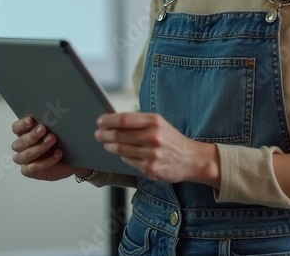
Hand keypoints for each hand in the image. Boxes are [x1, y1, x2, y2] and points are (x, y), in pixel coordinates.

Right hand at [10, 116, 90, 181]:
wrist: (72, 159)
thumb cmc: (62, 142)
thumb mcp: (56, 129)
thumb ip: (50, 122)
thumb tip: (51, 112)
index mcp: (24, 133)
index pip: (16, 128)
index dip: (21, 125)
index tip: (30, 120)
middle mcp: (22, 147)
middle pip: (20, 142)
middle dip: (32, 136)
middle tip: (43, 129)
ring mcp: (25, 160)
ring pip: (26, 155)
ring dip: (39, 147)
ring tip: (52, 139)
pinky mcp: (30, 171)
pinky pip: (33, 167)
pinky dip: (47, 161)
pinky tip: (58, 154)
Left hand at [95, 112, 218, 185]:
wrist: (192, 160)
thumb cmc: (172, 140)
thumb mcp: (159, 124)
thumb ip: (139, 121)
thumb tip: (114, 121)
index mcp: (154, 122)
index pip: (124, 119)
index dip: (108, 120)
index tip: (100, 122)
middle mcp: (153, 137)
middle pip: (119, 135)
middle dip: (104, 134)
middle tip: (98, 134)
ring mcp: (151, 155)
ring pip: (121, 150)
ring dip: (110, 146)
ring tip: (106, 143)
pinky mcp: (150, 169)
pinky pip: (128, 161)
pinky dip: (122, 156)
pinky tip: (121, 153)